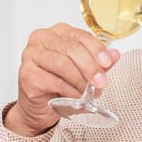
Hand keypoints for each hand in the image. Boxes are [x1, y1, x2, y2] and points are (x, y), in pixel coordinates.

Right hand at [4, 23, 118, 136]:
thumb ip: (97, 62)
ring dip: (80, 80)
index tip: (107, 63)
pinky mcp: (27, 74)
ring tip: (88, 93)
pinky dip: (69, 91)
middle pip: (71, 48)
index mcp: (56, 33)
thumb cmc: (58, 87)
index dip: (96, 49)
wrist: (39, 108)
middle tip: (101, 82)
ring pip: (62, 64)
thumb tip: (114, 55)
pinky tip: (75, 97)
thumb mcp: (83, 72)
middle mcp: (41, 40)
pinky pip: (54, 81)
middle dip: (90, 67)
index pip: (79, 36)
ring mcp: (31, 56)